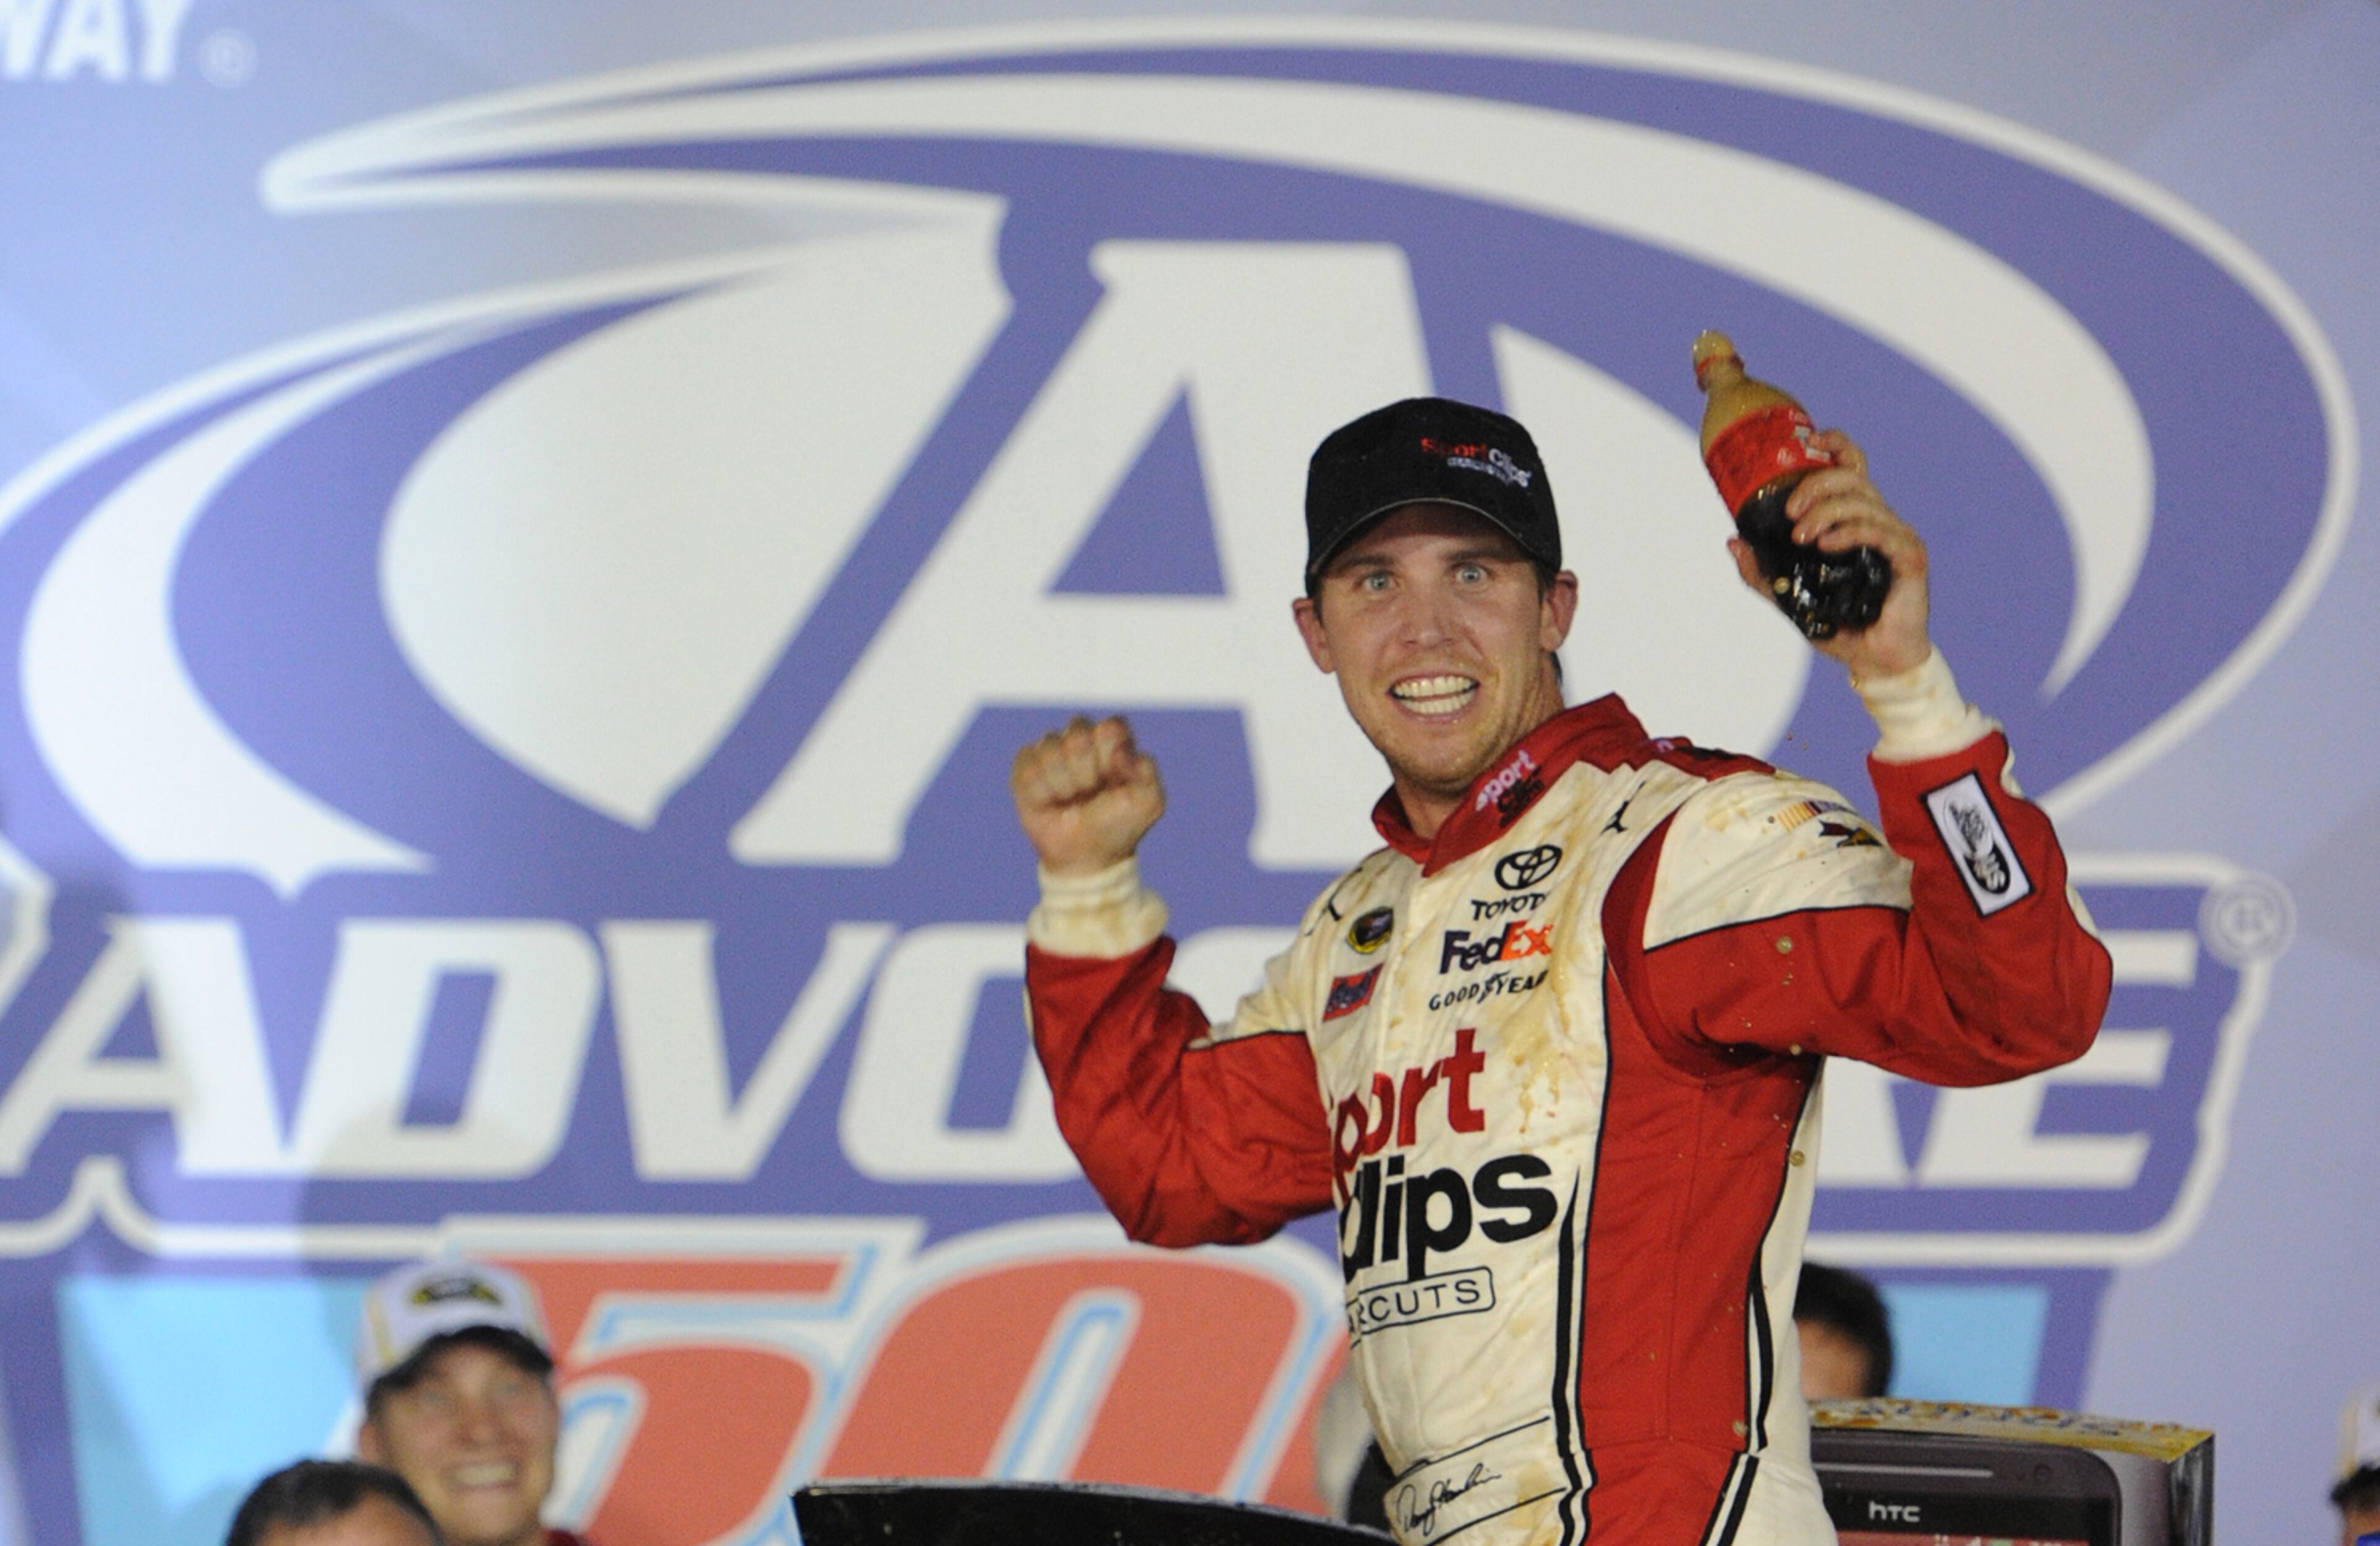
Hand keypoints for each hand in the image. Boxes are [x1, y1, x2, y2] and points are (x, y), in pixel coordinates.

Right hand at [1011, 715, 1166, 875]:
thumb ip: (1146, 768)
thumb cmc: (1118, 824)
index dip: (1110, 757)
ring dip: (1063, 785)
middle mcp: (1081, 738)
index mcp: (1113, 739)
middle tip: (1091, 793)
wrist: (1085, 855)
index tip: (1114, 781)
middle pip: (1078, 734)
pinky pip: (1028, 768)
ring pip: (1050, 750)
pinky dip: (1041, 793)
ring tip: (1070, 801)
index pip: (1110, 728)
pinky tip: (1050, 803)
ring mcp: (1051, 750)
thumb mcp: (1148, 802)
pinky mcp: (1025, 766)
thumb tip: (1119, 750)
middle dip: (1086, 772)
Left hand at [1727, 430, 1931, 679]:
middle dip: (1816, 486)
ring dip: (1826, 513)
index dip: (1835, 444)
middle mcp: (1879, 521)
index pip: (1852, 467)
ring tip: (1801, 538)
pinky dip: (1849, 532)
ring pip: (1863, 502)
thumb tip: (1733, 541)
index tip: (1810, 439)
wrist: (1874, 661)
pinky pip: (1878, 530)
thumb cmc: (1840, 626)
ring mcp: (1897, 537)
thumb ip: (1761, 572)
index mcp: (1855, 521)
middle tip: (1790, 515)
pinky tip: (1826, 545)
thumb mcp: (1789, 598)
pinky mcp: (1910, 556)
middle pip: (1853, 478)